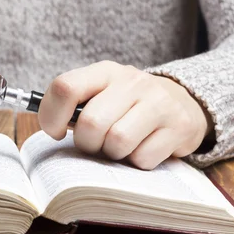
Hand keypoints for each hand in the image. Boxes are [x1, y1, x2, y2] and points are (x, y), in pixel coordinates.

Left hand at [38, 61, 212, 169]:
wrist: (183, 102)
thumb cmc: (127, 105)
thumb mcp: (101, 93)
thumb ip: (74, 104)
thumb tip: (50, 127)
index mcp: (105, 71)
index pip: (65, 87)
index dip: (51, 116)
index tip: (55, 132)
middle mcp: (132, 82)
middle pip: (91, 123)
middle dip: (87, 143)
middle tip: (95, 143)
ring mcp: (159, 102)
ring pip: (118, 141)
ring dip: (113, 154)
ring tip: (120, 146)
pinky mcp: (179, 126)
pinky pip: (143, 158)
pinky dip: (137, 162)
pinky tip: (143, 148)